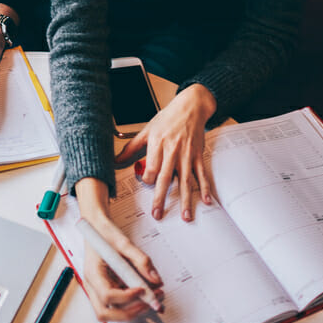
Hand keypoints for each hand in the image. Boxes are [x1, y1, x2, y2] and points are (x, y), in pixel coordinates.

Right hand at [75, 178, 162, 321]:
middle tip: (150, 303)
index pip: (107, 295)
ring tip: (152, 298)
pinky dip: (133, 303)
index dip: (127, 296)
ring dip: (133, 310)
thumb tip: (155, 278)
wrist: (96, 226)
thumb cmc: (104, 232)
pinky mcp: (107, 288)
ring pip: (111, 312)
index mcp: (93, 272)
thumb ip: (140, 260)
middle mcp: (93, 285)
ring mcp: (98, 288)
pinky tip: (147, 292)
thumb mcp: (123, 242)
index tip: (143, 289)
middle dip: (130, 312)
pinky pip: (118, 303)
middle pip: (105, 312)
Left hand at [116, 83, 216, 221]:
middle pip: (165, 177)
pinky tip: (206, 200)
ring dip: (186, 200)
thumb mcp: (147, 130)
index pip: (151, 167)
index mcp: (158, 143)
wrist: (191, 107)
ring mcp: (187, 154)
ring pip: (185, 180)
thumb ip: (132, 148)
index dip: (146, 178)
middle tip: (157, 214)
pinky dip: (204, 188)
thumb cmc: (168, 118)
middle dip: (161, 198)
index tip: (145, 182)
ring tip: (185, 216)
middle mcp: (173, 150)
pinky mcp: (198, 156)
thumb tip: (117, 160)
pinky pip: (201, 174)